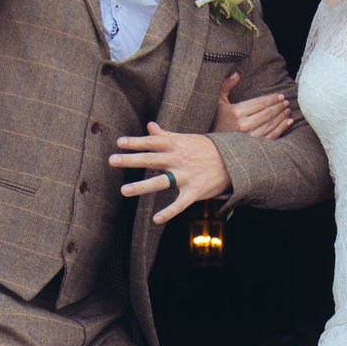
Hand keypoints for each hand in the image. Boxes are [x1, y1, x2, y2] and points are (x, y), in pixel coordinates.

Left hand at [111, 123, 231, 224]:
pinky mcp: (195, 192)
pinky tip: (156, 219)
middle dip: (131, 160)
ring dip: (142, 187)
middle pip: (152, 159)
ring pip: (161, 182)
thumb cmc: (206, 149)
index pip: (152, 142)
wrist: (234, 162)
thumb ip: (166, 135)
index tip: (119, 142)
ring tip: (124, 191)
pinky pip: (180, 204)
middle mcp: (179, 159)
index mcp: (176, 145)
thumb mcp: (187, 139)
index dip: (136, 142)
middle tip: (112, 160)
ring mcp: (187, 176)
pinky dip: (169, 212)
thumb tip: (150, 125)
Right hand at [213, 72, 294, 140]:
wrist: (212, 144)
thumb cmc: (215, 119)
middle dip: (278, 107)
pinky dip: (282, 128)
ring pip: (271, 125)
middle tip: (286, 102)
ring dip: (282, 116)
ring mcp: (249, 137)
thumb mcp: (217, 101)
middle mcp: (243, 125)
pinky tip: (288, 122)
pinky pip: (271, 136)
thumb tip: (236, 74)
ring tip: (287, 110)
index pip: (259, 103)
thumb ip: (225, 85)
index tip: (280, 96)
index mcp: (236, 112)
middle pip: (267, 114)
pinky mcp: (253, 146)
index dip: (272, 99)